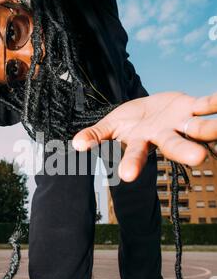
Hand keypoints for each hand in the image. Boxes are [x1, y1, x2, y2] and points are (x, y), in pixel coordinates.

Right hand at [72, 91, 216, 181]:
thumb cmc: (129, 121)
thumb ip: (95, 135)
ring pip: (198, 128)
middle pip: (174, 145)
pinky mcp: (191, 106)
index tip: (126, 177)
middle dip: (184, 151)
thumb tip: (75, 144)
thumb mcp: (109, 126)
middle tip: (198, 158)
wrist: (148, 109)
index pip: (136, 154)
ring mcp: (180, 122)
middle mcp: (164, 136)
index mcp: (142, 142)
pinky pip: (207, 103)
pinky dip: (215, 102)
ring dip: (211, 129)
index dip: (131, 164)